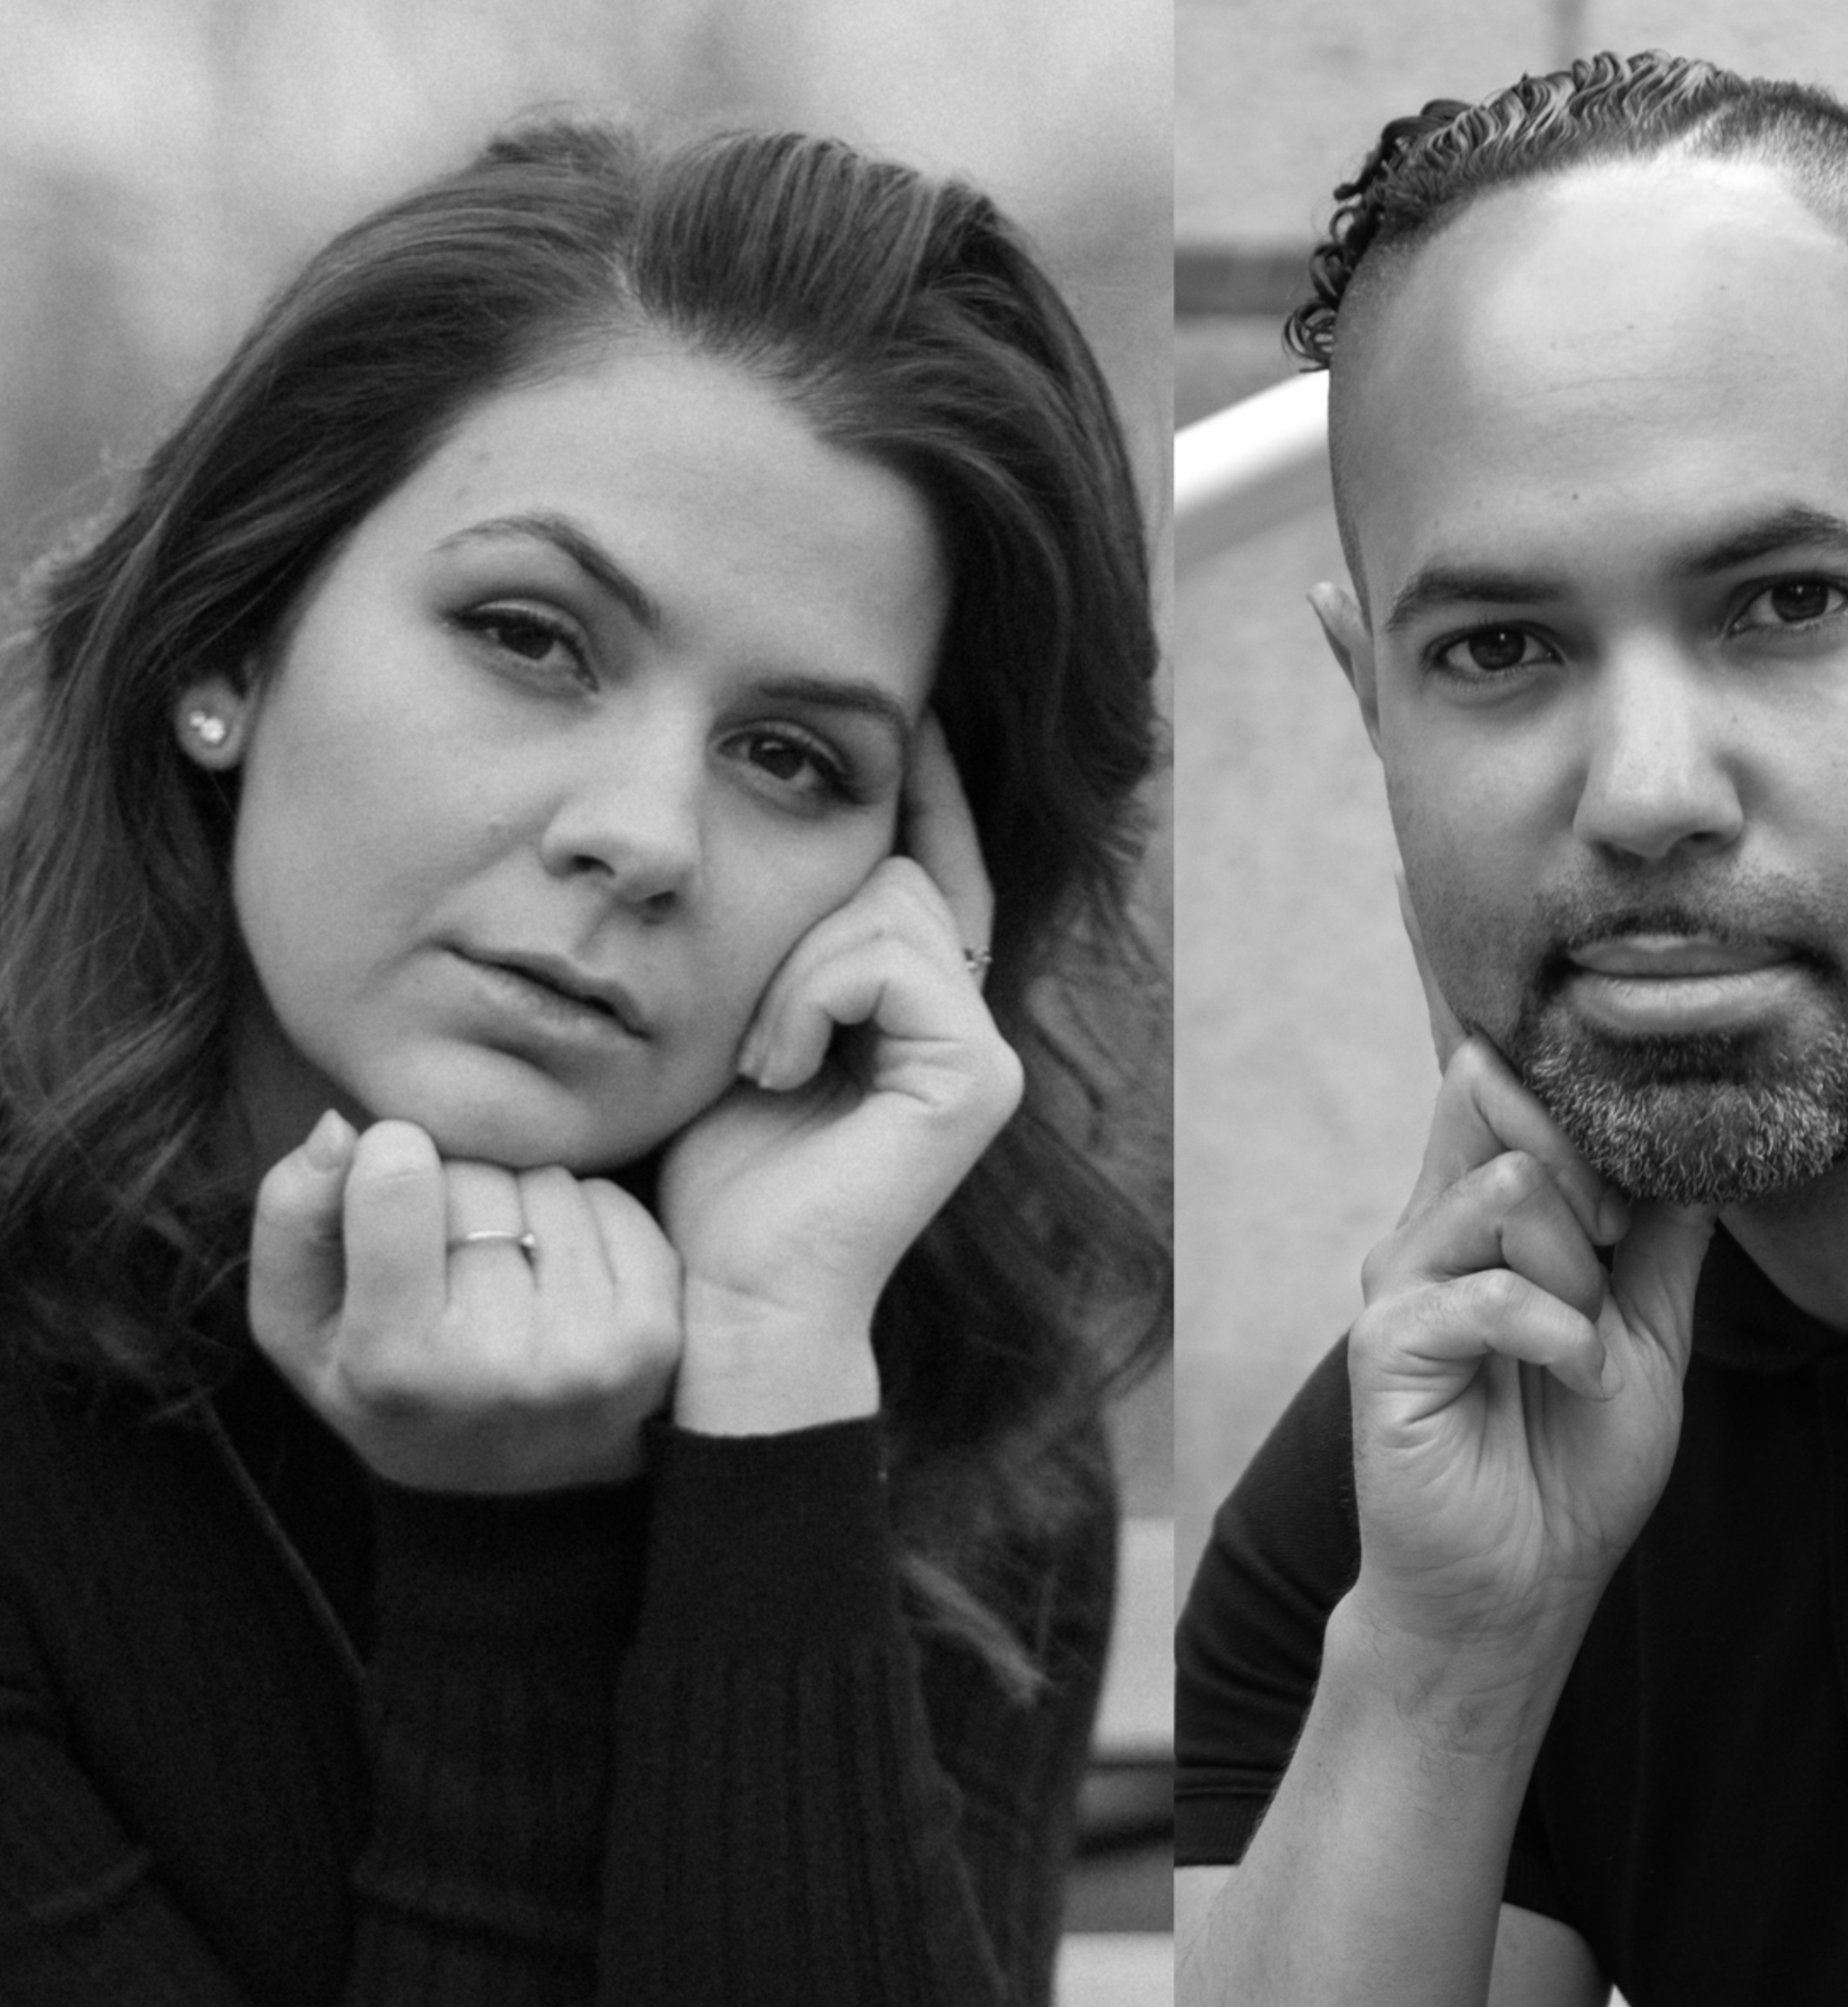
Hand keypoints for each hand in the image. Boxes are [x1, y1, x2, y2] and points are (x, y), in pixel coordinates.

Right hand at [250, 1113, 682, 1491]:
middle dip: (457, 1191)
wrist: (512, 1492)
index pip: (398, 1180)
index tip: (390, 1187)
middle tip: (450, 1257)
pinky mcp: (653, 1338)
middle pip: (477, 1179)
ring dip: (523, 1203)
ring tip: (505, 1272)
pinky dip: (583, 1219)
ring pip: (548, 1183)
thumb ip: (292, 1218)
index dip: (389, 1161)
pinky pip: (610, 1204)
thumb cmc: (388, 1389)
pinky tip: (558, 1278)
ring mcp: (587, 1356)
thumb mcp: (299, 1324)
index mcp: (395, 1364)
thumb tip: (341, 1128)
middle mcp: (498, 1367)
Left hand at [655, 713, 1021, 1430]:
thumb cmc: (707, 1177)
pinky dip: (811, 1001)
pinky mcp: (977, 1078)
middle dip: (807, 918)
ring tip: (760, 1061)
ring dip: (794, 971)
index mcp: (917, 1008)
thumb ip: (775, 943)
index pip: (931, 863)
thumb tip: (768, 817)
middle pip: (897, 872)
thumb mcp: (731, 1023)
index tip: (907, 710)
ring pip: (890, 904)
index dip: (928, 785)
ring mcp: (982, 1052)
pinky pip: (889, 960)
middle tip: (755, 1034)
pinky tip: (780, 1070)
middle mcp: (966, 1021)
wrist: (726, 1296)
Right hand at [1346, 1027, 1713, 1673]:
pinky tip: (1579, 1381)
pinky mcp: (1387, 1343)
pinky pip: (1494, 1292)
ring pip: (1510, 1186)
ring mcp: (1401, 1282)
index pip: (1499, 1080)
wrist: (1520, 1585)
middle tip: (1619, 1255)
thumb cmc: (1574, 1467)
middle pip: (1489, 1091)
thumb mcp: (1651, 1332)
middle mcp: (1430, 1230)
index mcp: (1481, 1215)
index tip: (1636, 1190)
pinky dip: (1563, 1337)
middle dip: (1588, 1165)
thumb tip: (1703, 1143)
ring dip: (1582, 1271)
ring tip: (1589, 1346)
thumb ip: (1665, 1238)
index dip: (1580, 1102)